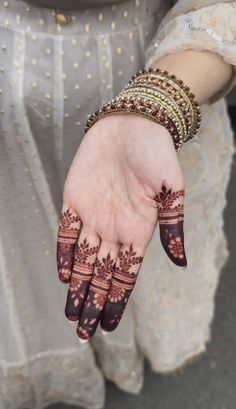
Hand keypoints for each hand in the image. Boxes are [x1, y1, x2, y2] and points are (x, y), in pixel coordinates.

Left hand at [56, 113, 186, 341]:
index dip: (115, 301)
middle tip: (83, 333)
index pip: (125, 275)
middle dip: (92, 303)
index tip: (106, 326)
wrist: (133, 124)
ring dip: (77, 287)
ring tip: (72, 314)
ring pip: (82, 261)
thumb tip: (182, 262)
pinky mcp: (74, 200)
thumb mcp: (172, 191)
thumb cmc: (156, 154)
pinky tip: (64, 274)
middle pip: (101, 275)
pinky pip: (66, 233)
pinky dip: (64, 254)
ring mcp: (93, 216)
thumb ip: (173, 227)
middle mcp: (114, 229)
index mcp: (137, 231)